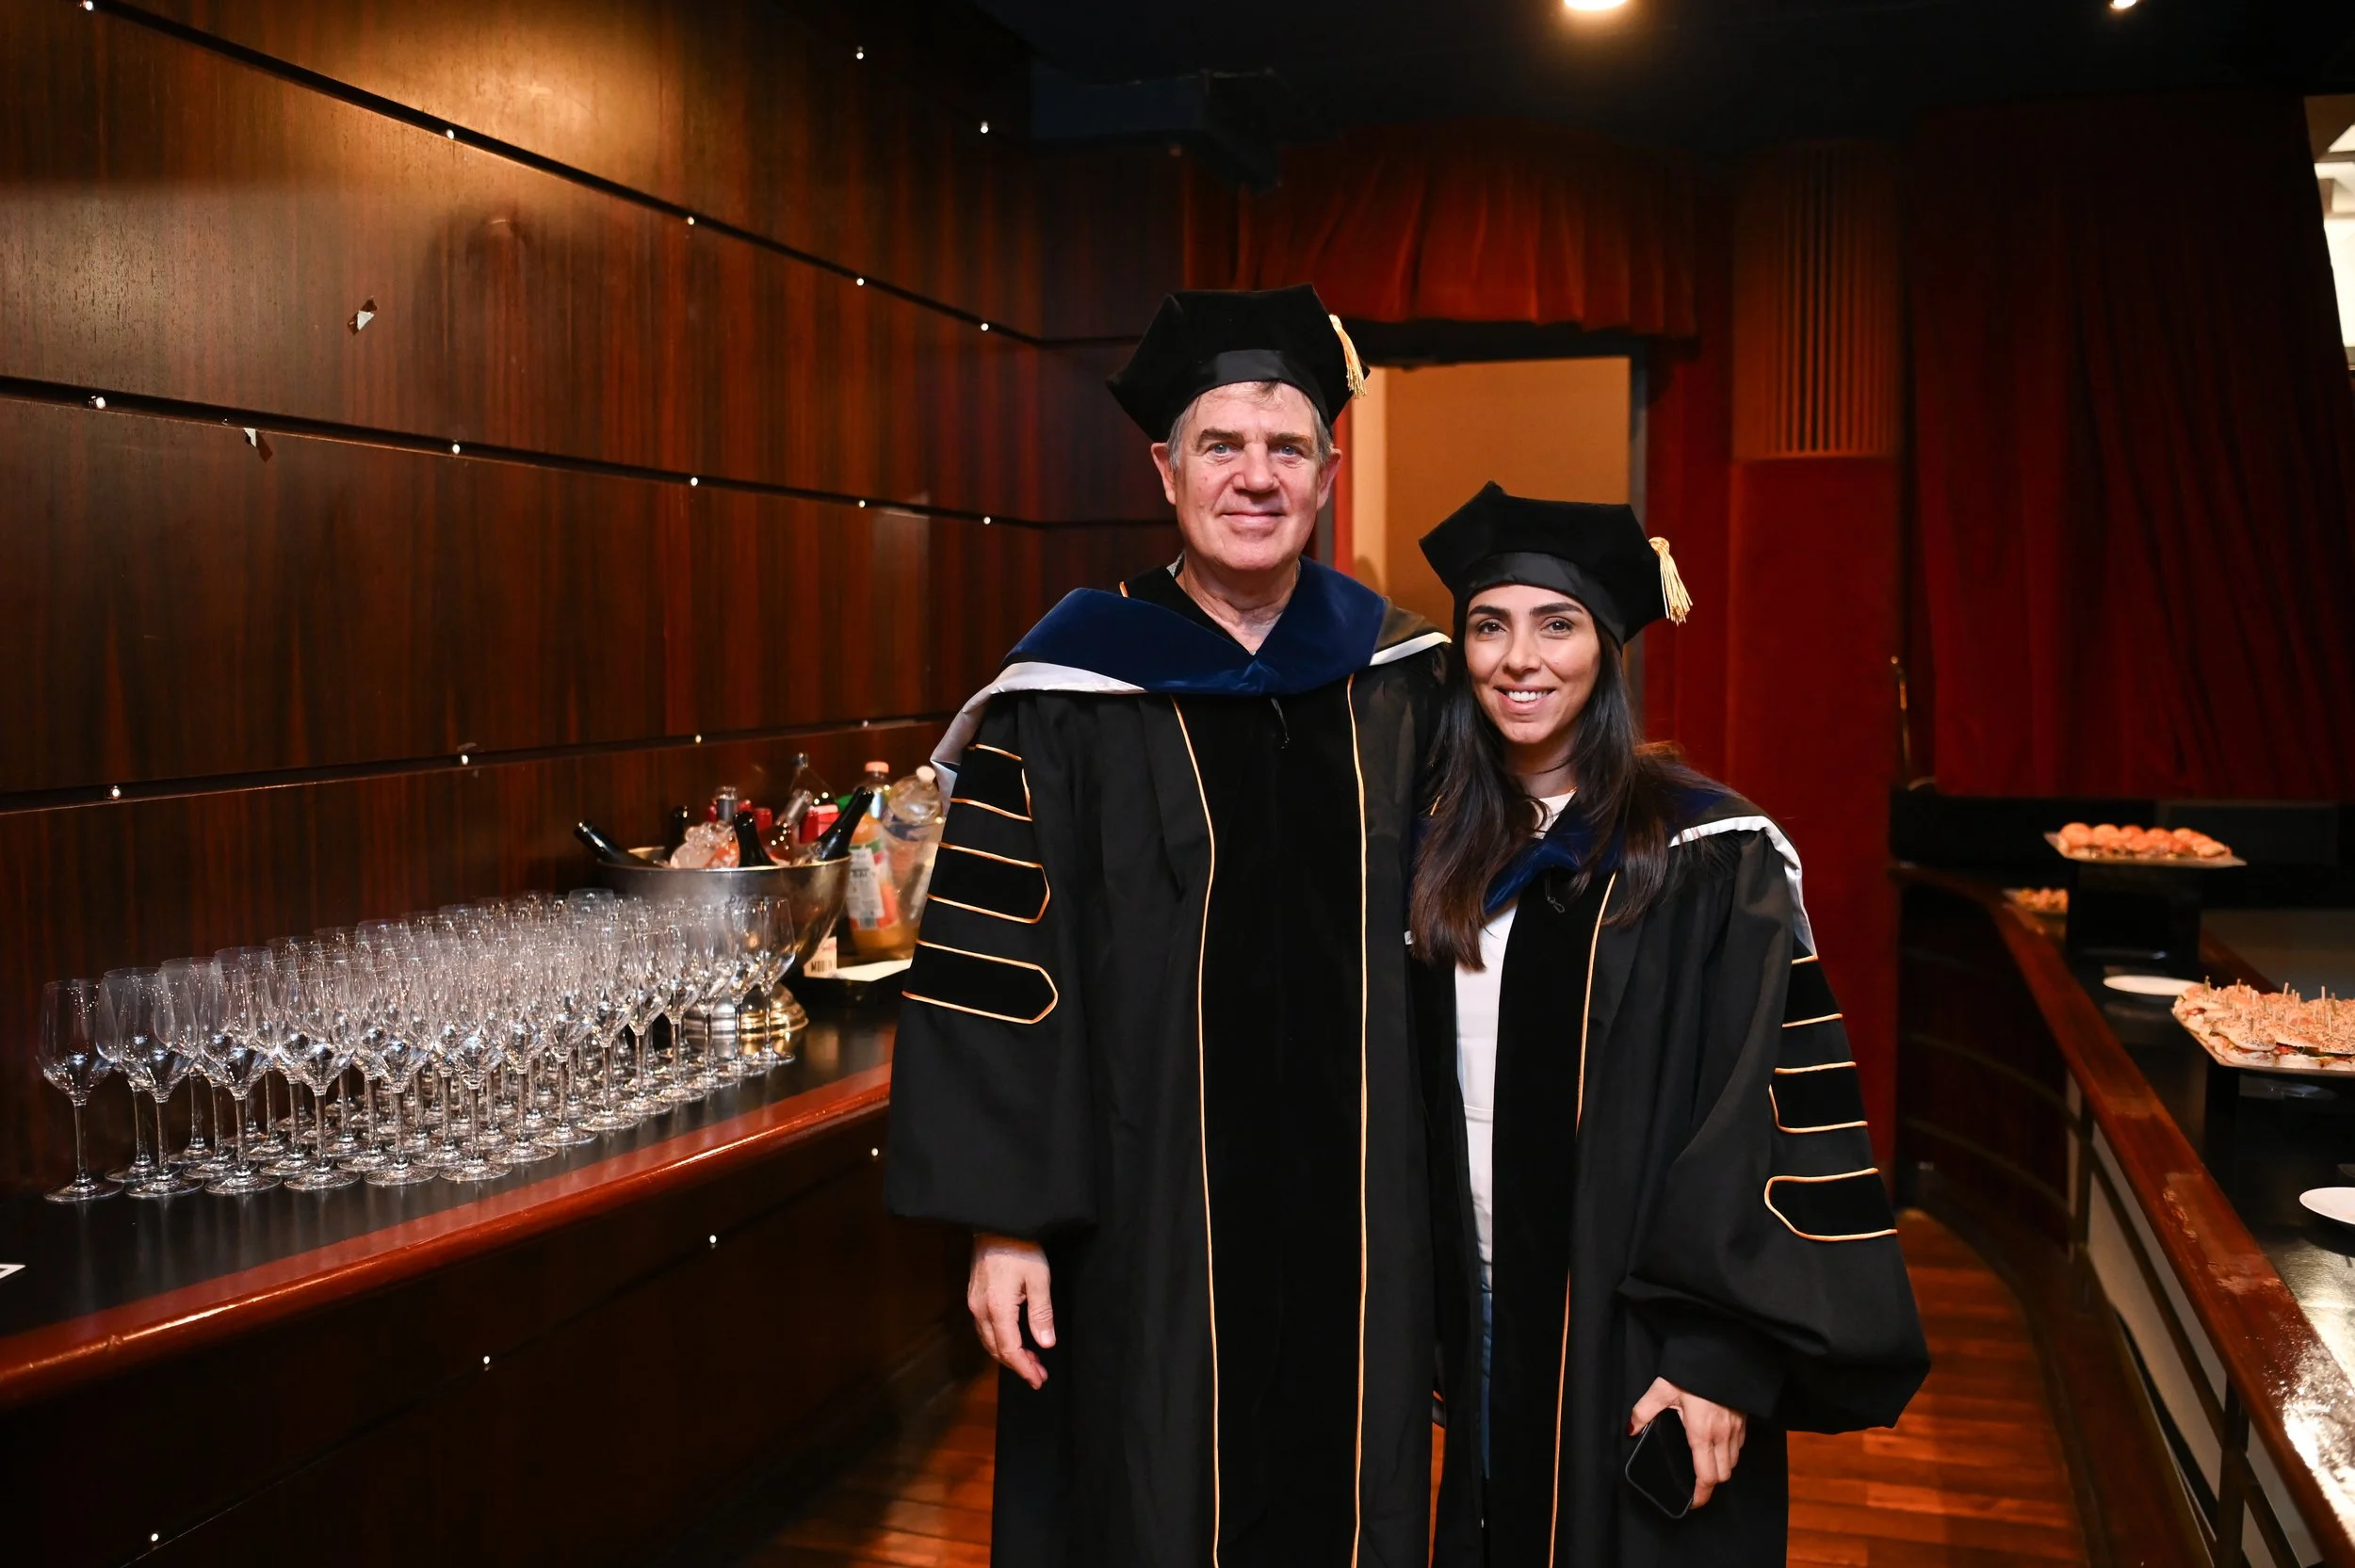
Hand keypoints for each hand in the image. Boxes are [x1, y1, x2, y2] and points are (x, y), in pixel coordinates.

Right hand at [968, 1233, 1055, 1389]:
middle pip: (996, 1349)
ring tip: (1030, 1360)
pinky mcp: (974, 1295)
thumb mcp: (1039, 1279)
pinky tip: (1014, 1339)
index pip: (1009, 1350)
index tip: (1038, 1380)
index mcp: (997, 1309)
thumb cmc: (1021, 1247)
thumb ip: (1041, 1314)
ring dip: (1008, 1353)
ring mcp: (974, 1302)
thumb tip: (1045, 1344)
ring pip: (988, 1340)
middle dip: (1017, 1365)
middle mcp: (980, 1310)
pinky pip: (985, 1328)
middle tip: (1038, 1374)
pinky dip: (1000, 1340)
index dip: (1024, 1368)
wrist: (997, 1220)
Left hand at [1630, 1377, 1746, 1507]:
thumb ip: (1644, 1411)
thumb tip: (1631, 1431)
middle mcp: (1722, 1435)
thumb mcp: (1662, 1389)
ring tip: (1706, 1464)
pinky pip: (1739, 1446)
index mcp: (1702, 1433)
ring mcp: (1736, 1428)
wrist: (1721, 1351)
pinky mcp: (1743, 1419)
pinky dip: (1730, 1452)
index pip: (1706, 1476)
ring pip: (1733, 1462)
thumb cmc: (1691, 1371)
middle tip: (1697, 1481)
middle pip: (1723, 1474)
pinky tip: (1717, 1443)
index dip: (1701, 1494)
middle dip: (1710, 1482)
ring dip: (1721, 1467)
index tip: (1694, 1502)